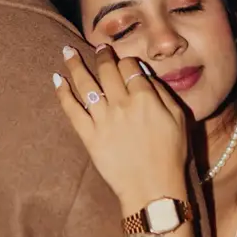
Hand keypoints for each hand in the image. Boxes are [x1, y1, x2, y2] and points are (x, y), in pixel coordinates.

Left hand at [54, 45, 188, 213]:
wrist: (153, 189)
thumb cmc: (171, 155)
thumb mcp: (179, 119)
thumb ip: (163, 93)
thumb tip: (146, 75)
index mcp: (145, 98)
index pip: (130, 67)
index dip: (126, 60)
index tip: (123, 60)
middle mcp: (121, 104)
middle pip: (107, 70)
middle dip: (102, 55)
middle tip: (99, 48)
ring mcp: (103, 120)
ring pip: (85, 85)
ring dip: (75, 64)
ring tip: (67, 50)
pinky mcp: (89, 136)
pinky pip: (72, 110)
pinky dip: (63, 93)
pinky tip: (57, 79)